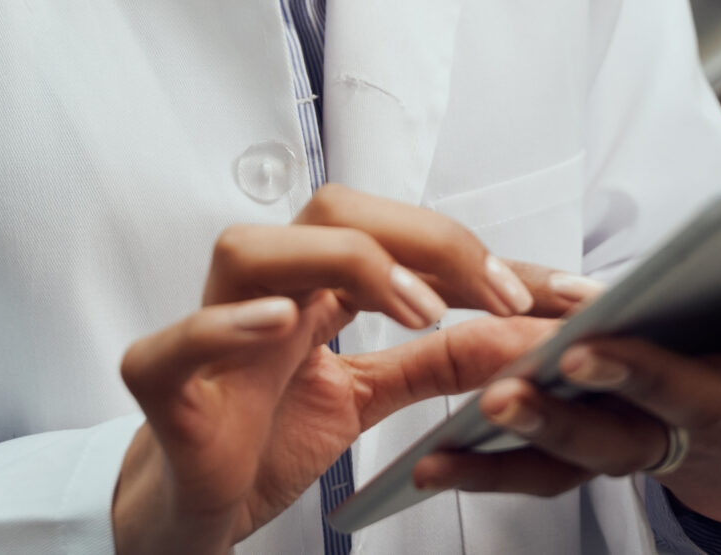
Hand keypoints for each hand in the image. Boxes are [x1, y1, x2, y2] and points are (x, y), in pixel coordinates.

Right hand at [111, 184, 591, 554]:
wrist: (193, 506)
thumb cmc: (265, 436)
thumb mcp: (370, 396)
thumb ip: (438, 363)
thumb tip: (522, 334)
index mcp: (313, 284)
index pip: (399, 237)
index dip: (480, 256)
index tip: (557, 290)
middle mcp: (263, 289)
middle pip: (334, 213)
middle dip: (427, 242)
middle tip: (497, 297)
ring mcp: (209, 329)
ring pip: (253, 249)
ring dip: (346, 266)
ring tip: (420, 312)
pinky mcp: (164, 381)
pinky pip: (182, 338)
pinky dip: (228, 326)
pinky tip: (280, 324)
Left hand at [415, 169, 720, 522]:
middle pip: (683, 390)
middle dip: (640, 371)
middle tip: (594, 348)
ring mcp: (661, 440)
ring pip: (603, 440)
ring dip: (551, 423)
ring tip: (498, 395)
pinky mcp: (604, 458)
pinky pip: (543, 475)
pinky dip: (490, 471)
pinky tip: (433, 460)